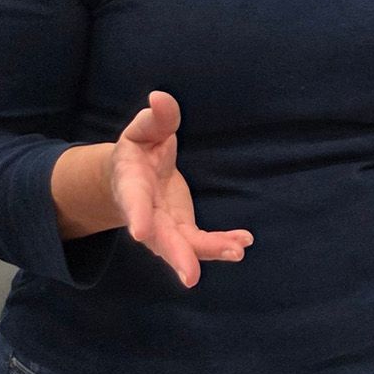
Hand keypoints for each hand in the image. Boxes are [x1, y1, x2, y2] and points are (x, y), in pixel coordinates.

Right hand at [107, 92, 252, 287]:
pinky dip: (220, 245)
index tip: (140, 232)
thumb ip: (155, 118)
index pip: (134, 201)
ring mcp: (163, 225)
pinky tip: (242, 244)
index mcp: (131, 185)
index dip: (138, 215)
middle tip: (190, 276)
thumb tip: (160, 97)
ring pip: (182, 245)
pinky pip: (200, 242)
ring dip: (207, 252)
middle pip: (158, 237)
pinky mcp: (181, 228)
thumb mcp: (144, 129)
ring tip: (236, 251)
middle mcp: (145, 212)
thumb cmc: (139, 149)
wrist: (132, 174)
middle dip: (175, 254)